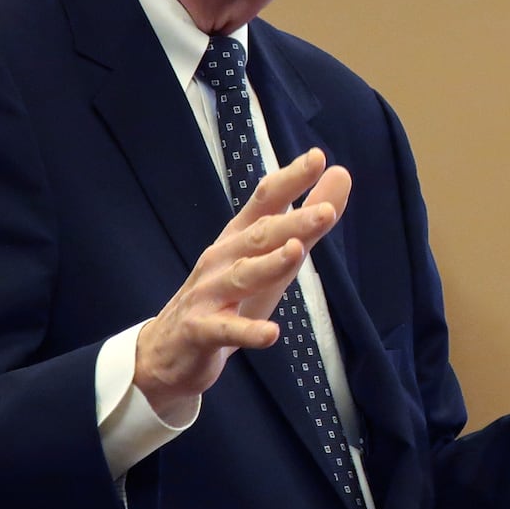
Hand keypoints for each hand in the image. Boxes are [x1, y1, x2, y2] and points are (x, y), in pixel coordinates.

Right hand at [134, 148, 350, 417]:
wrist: (168, 350)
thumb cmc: (227, 296)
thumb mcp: (271, 258)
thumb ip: (306, 221)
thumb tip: (341, 174)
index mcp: (240, 237)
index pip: (265, 201)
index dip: (290, 179)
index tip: (318, 158)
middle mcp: (223, 257)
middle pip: (260, 236)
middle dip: (294, 223)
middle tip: (327, 211)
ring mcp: (208, 294)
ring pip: (241, 276)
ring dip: (269, 264)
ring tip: (297, 252)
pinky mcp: (200, 330)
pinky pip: (225, 330)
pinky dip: (247, 331)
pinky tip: (270, 334)